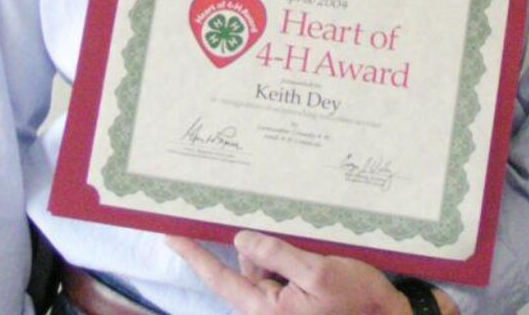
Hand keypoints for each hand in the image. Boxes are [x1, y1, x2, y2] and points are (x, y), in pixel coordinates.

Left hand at [165, 231, 457, 314]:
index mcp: (267, 308)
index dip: (194, 255)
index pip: (221, 279)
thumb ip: (277, 255)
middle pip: (245, 268)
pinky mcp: (299, 299)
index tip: (170, 233)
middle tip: (262, 223)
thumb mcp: (318, 272)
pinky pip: (282, 271)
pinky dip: (286, 254)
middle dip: (254, 244)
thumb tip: (240, 239)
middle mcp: (270, 309)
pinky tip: (309, 246)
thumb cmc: (358, 301)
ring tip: (310, 248)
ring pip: (264, 266)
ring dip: (275, 248)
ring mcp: (284, 305)